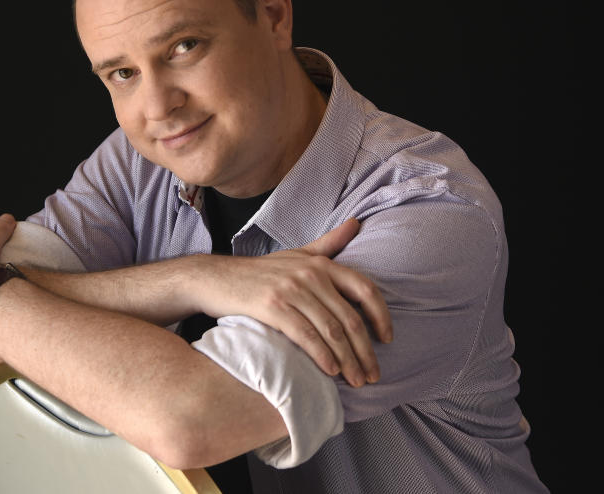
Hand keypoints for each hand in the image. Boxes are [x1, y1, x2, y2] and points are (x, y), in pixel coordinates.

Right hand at [192, 218, 392, 386]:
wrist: (217, 278)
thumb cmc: (261, 272)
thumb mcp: (298, 253)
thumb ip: (329, 243)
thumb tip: (357, 223)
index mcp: (322, 263)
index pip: (365, 289)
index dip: (381, 316)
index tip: (387, 339)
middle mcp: (311, 274)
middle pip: (350, 318)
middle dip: (365, 351)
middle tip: (373, 375)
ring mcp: (292, 289)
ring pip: (331, 331)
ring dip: (348, 361)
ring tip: (356, 380)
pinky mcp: (273, 307)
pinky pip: (306, 336)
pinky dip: (323, 356)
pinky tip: (331, 372)